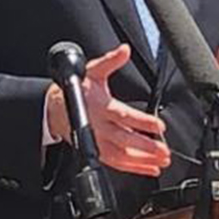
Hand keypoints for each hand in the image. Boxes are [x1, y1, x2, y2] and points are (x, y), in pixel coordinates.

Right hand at [44, 44, 169, 175]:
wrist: (54, 109)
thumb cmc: (77, 89)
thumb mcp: (92, 70)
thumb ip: (110, 61)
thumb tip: (124, 50)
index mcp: (100, 107)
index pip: (124, 116)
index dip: (142, 122)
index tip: (159, 126)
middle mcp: (99, 127)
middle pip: (124, 140)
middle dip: (145, 147)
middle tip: (164, 150)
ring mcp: (98, 141)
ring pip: (121, 155)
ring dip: (142, 161)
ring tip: (161, 162)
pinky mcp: (97, 151)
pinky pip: (116, 163)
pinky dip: (134, 168)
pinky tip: (150, 169)